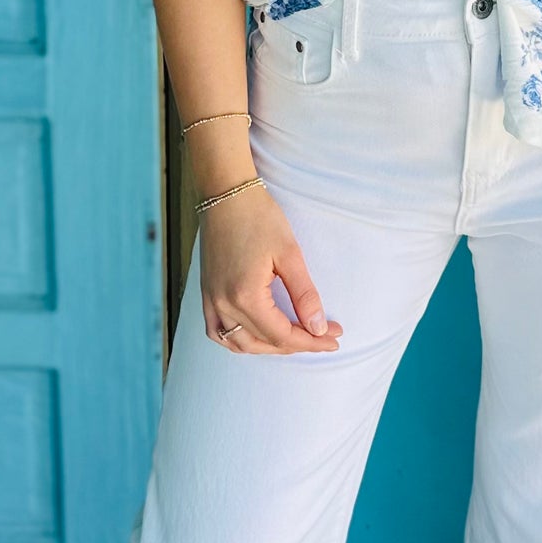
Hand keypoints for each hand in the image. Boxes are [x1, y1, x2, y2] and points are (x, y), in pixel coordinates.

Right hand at [200, 183, 343, 354]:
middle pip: (264, 342)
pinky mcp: (206, 293)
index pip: (282, 335)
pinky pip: (217, 332)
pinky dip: (239, 341)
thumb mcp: (289, 254)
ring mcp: (211, 300)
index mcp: (245, 296)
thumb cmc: (259, 218)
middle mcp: (223, 304)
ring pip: (239, 344)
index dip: (311, 341)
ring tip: (296, 339)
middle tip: (325, 336)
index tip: (335, 338)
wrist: (226, 194)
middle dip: (297, 344)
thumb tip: (318, 328)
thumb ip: (304, 295)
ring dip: (269, 347)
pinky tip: (257, 336)